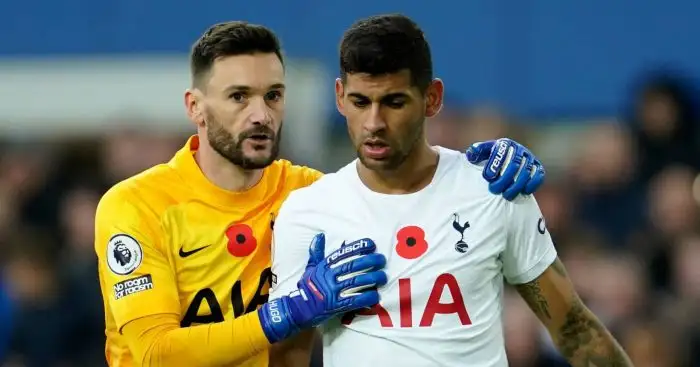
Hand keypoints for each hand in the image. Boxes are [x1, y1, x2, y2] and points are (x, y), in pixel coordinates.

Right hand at [259, 233, 386, 342]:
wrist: (298, 309)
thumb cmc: (306, 287)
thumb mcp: (310, 268)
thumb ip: (317, 253)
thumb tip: (319, 235)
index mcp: (324, 267)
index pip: (343, 254)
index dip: (358, 248)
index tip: (371, 244)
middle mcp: (328, 277)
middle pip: (352, 266)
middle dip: (369, 262)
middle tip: (382, 259)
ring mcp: (332, 292)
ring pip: (356, 282)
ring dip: (372, 279)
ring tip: (383, 276)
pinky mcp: (336, 306)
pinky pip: (354, 301)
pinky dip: (366, 298)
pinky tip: (376, 295)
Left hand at [466, 138, 544, 200]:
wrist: (509, 160)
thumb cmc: (492, 158)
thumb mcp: (483, 153)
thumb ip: (476, 153)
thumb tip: (471, 155)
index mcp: (505, 144)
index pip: (501, 153)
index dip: (494, 165)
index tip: (487, 178)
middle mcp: (519, 149)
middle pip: (514, 164)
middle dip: (504, 180)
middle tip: (494, 190)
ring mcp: (530, 158)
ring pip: (526, 172)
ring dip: (516, 186)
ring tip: (506, 195)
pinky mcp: (538, 167)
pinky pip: (539, 175)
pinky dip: (533, 184)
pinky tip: (524, 192)